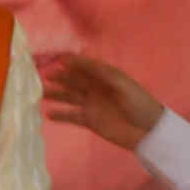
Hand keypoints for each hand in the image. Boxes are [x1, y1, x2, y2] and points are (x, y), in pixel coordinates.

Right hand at [42, 52, 168, 151]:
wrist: (147, 131)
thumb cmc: (139, 103)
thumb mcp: (122, 84)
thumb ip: (101, 72)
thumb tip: (79, 60)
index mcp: (105, 77)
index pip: (85, 66)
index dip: (72, 62)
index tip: (57, 58)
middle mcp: (95, 88)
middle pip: (74, 80)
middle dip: (60, 77)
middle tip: (45, 75)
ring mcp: (91, 104)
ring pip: (69, 97)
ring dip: (56, 94)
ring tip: (41, 93)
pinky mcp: (89, 120)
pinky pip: (71, 116)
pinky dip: (60, 115)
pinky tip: (48, 113)